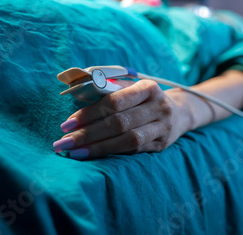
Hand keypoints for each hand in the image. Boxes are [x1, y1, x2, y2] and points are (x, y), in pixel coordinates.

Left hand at [52, 80, 191, 159]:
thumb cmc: (144, 97)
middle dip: (88, 133)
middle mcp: (159, 107)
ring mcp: (162, 127)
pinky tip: (92, 155)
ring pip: (127, 140)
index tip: (67, 124)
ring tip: (74, 153)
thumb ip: (108, 88)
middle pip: (119, 123)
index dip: (89, 113)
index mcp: (149, 88)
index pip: (115, 101)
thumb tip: (75, 92)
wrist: (179, 112)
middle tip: (63, 142)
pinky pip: (133, 150)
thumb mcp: (132, 86)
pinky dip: (111, 153)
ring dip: (98, 147)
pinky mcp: (161, 144)